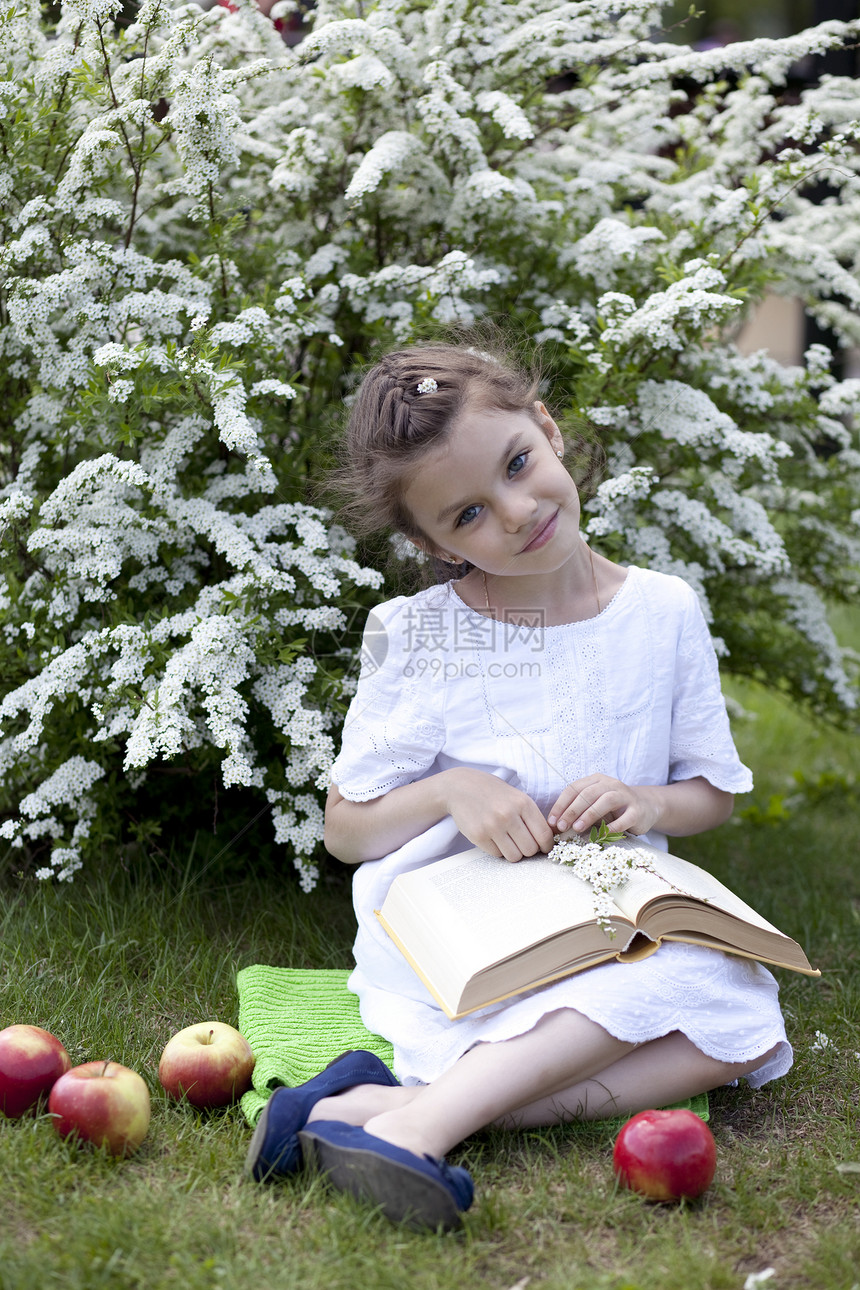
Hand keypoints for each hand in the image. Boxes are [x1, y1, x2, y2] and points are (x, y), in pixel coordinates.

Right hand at [441, 769, 555, 861]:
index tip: (543, 847)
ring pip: (514, 856)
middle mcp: (508, 815)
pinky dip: (498, 850)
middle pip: (530, 849)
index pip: (544, 835)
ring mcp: (492, 826)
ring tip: (507, 840)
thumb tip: (550, 839)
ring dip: (513, 852)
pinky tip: (493, 837)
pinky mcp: (478, 836)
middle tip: (521, 842)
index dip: (546, 846)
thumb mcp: (516, 797)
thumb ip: (532, 816)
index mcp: (523, 803)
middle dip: (528, 849)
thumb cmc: (493, 793)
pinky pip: (497, 854)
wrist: (460, 786)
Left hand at [547, 774, 659, 837]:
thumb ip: (577, 812)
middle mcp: (611, 784)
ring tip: (577, 828)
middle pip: (588, 793)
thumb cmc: (613, 808)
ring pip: (606, 801)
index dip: (561, 804)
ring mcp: (626, 796)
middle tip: (561, 826)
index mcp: (596, 780)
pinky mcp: (637, 811)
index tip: (552, 821)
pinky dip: (611, 827)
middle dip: (572, 810)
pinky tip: (601, 835)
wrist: (646, 807)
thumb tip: (554, 827)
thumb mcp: (594, 805)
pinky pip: (624, 819)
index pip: (574, 788)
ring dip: (589, 814)